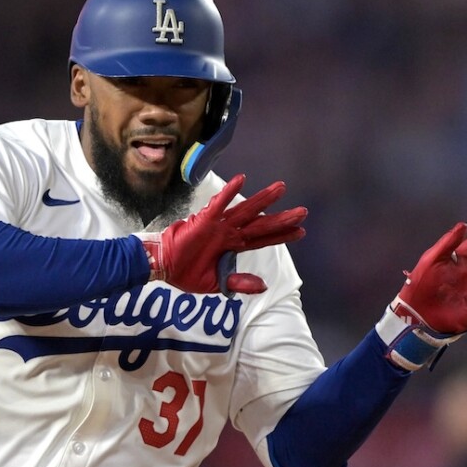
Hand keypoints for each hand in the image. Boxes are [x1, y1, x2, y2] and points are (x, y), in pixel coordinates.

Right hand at [139, 174, 306, 293]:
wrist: (163, 268)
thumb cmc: (186, 273)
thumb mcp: (217, 283)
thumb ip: (240, 283)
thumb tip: (265, 286)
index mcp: (233, 246)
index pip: (263, 239)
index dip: (282, 236)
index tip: (301, 232)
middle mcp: (230, 232)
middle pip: (261, 223)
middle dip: (282, 218)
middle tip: (303, 211)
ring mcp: (218, 225)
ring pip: (246, 210)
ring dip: (263, 199)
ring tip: (282, 189)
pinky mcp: (204, 221)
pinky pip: (218, 205)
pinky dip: (229, 192)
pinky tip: (241, 180)